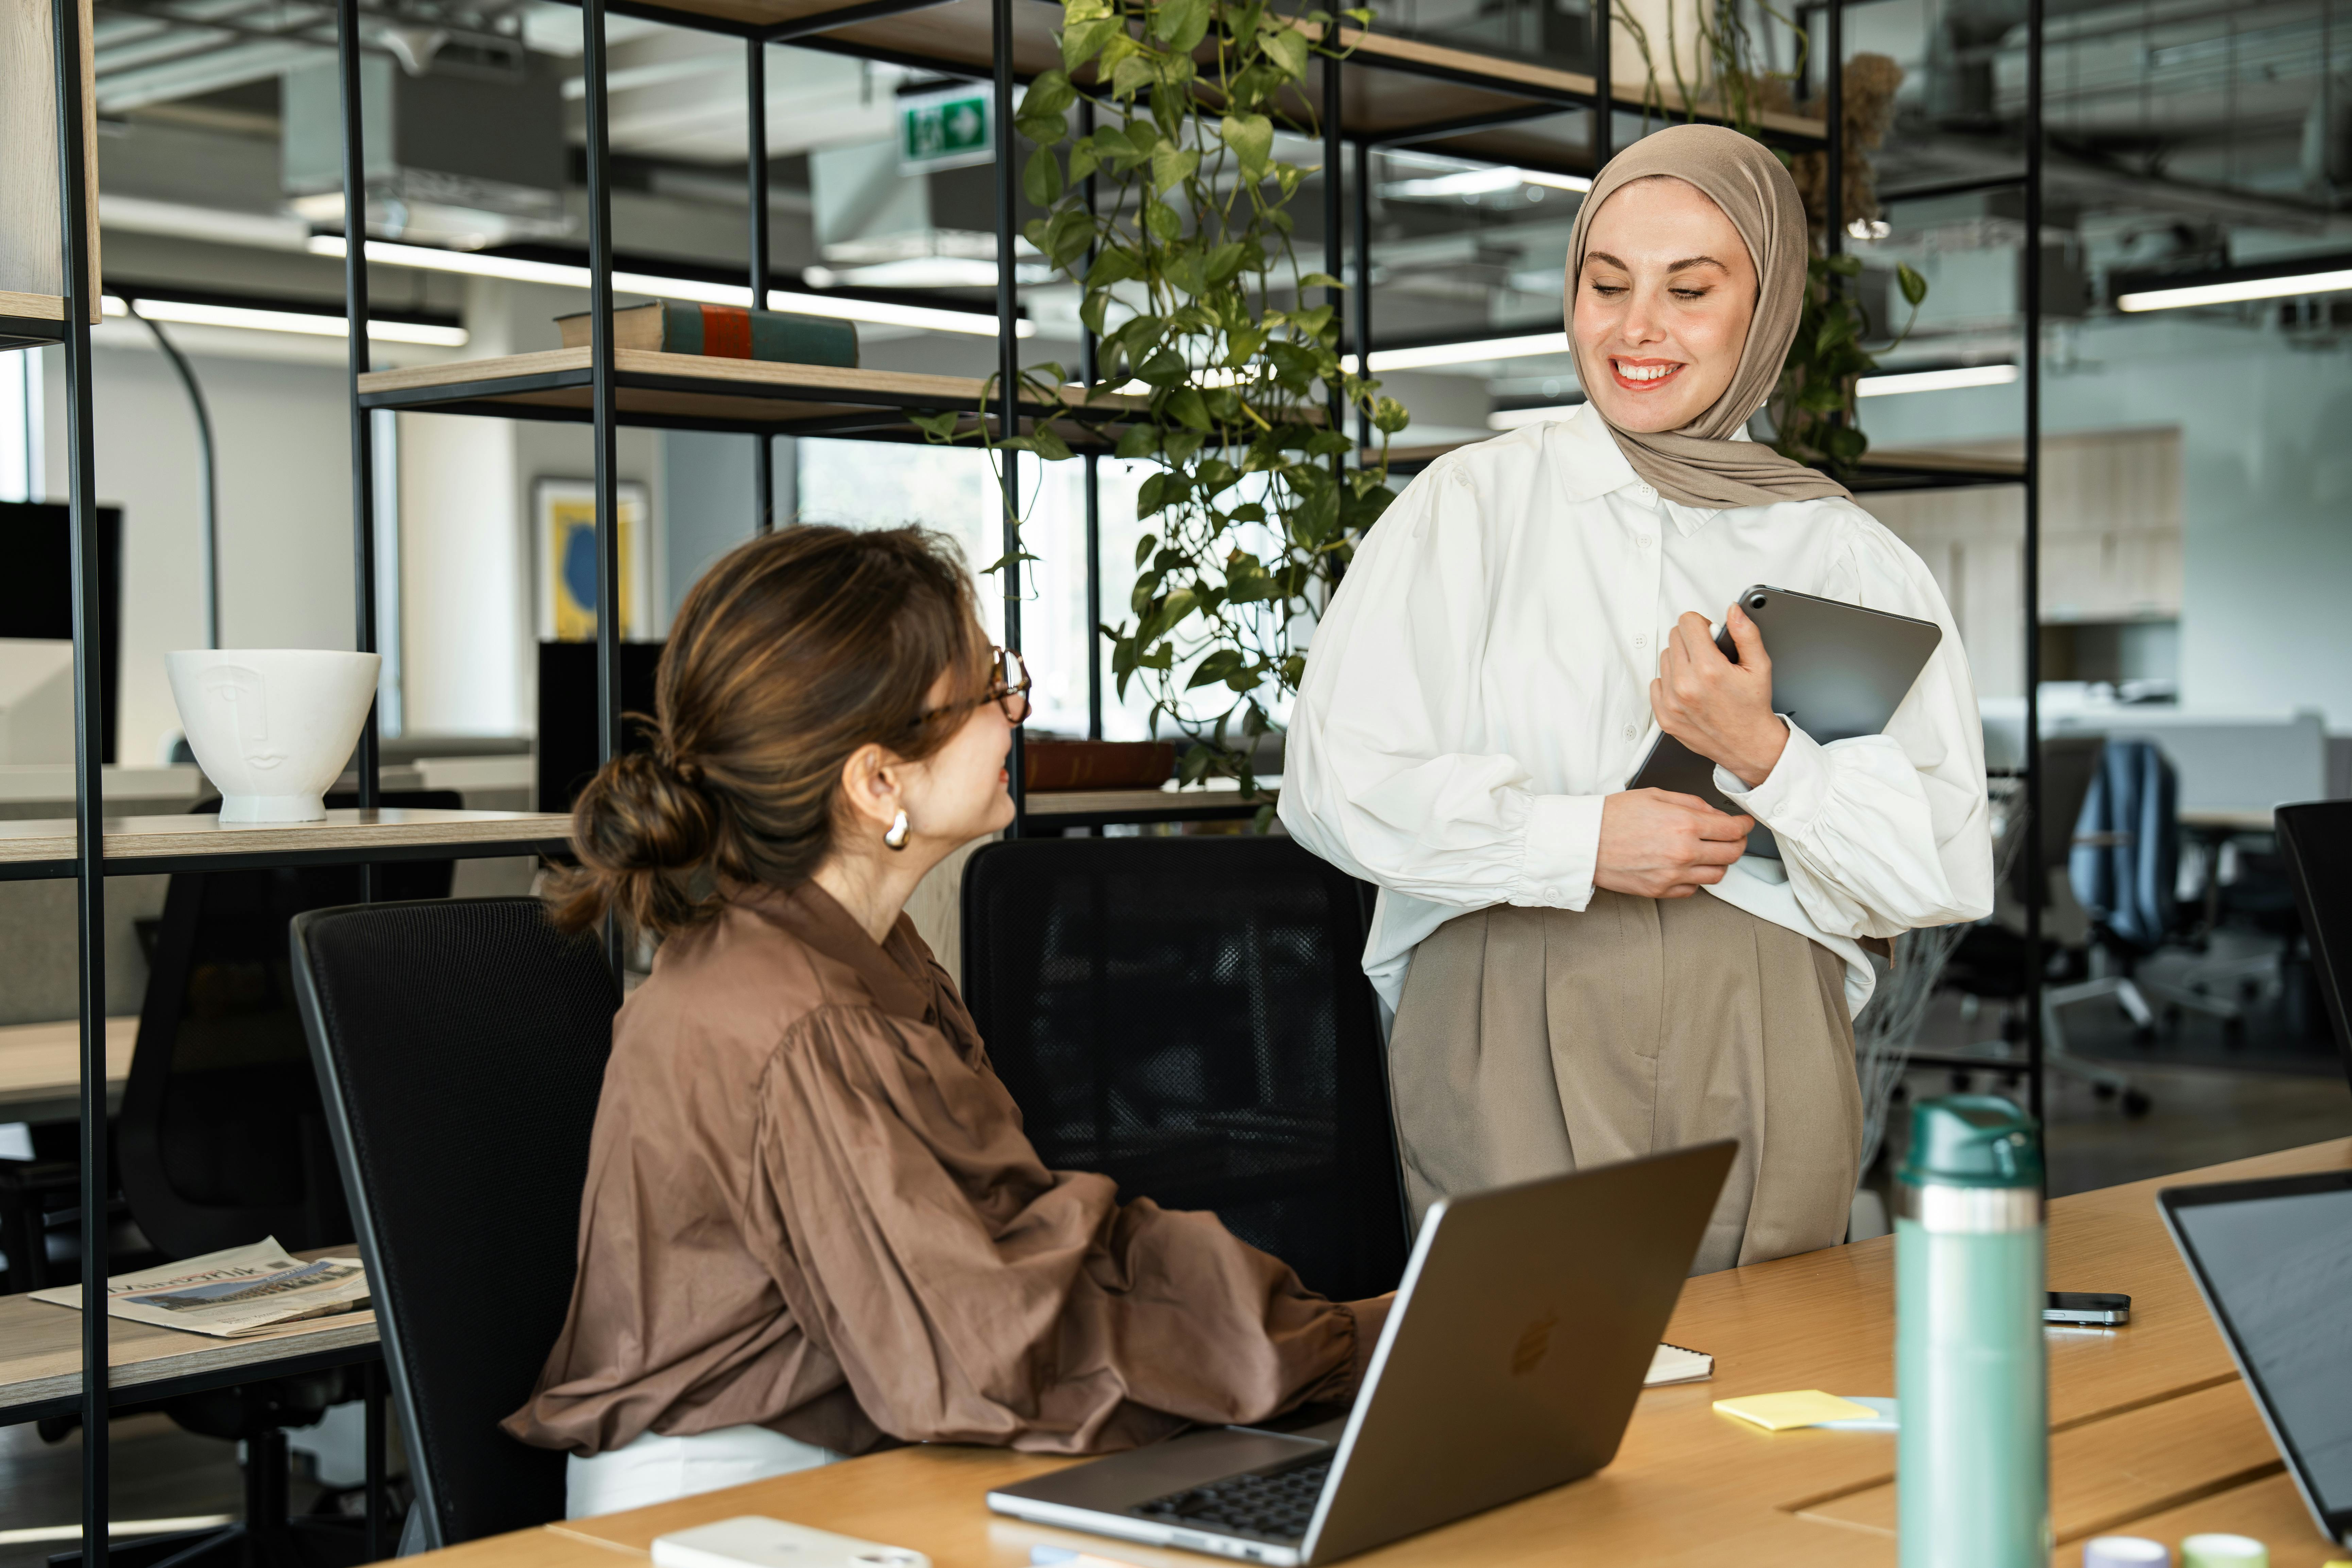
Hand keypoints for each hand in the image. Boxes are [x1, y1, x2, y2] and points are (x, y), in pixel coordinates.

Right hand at [1595, 789, 1753, 898]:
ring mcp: (1673, 875)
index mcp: (1684, 824)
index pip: (1732, 829)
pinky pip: (1694, 889)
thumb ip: (1691, 803)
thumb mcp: (1655, 795)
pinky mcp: (1661, 890)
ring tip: (1711, 852)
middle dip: (1738, 843)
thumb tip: (1714, 813)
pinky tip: (1688, 866)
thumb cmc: (1612, 816)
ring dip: (1720, 863)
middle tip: (1733, 837)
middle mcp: (1683, 852)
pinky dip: (1696, 878)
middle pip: (1732, 854)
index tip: (1744, 824)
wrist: (1584, 842)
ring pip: (1718, 875)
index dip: (1744, 826)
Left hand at [1650, 602, 1787, 788]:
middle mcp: (1686, 686)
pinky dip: (1670, 681)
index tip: (1710, 634)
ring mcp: (1672, 702)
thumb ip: (1745, 633)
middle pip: (1674, 637)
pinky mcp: (1664, 716)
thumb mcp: (1759, 666)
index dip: (1702, 624)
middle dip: (1691, 640)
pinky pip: (1656, 683)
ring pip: (1664, 658)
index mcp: (1709, 670)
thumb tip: (1732, 611)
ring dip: (1680, 660)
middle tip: (1708, 655)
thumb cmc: (1752, 707)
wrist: (1748, 745)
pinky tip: (1690, 689)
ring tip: (1701, 673)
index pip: (1687, 622)